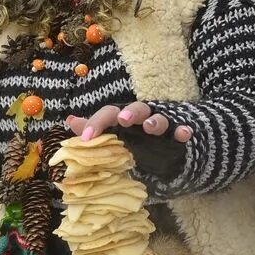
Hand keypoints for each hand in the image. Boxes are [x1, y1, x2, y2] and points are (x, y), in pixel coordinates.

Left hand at [66, 102, 192, 179]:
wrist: (167, 146)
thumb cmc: (135, 138)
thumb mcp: (114, 134)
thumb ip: (94, 129)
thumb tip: (69, 121)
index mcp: (124, 117)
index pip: (108, 114)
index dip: (97, 123)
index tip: (87, 138)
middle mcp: (142, 116)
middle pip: (136, 108)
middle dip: (130, 113)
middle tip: (123, 120)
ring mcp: (162, 124)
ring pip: (160, 118)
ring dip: (155, 121)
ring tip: (151, 126)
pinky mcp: (177, 134)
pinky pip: (181, 131)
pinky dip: (183, 131)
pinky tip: (185, 134)